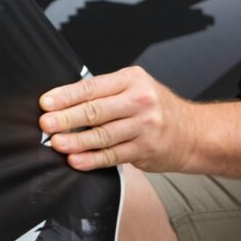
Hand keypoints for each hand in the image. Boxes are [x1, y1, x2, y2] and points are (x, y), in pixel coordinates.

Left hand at [39, 66, 197, 172]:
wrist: (193, 132)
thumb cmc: (156, 107)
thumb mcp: (135, 87)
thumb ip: (105, 92)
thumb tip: (64, 102)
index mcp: (132, 80)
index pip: (92, 87)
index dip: (66, 96)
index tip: (46, 103)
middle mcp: (140, 101)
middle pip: (96, 110)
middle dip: (67, 118)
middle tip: (46, 124)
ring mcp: (144, 126)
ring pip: (103, 135)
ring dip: (76, 141)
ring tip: (57, 143)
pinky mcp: (145, 149)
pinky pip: (113, 155)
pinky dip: (92, 159)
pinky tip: (76, 160)